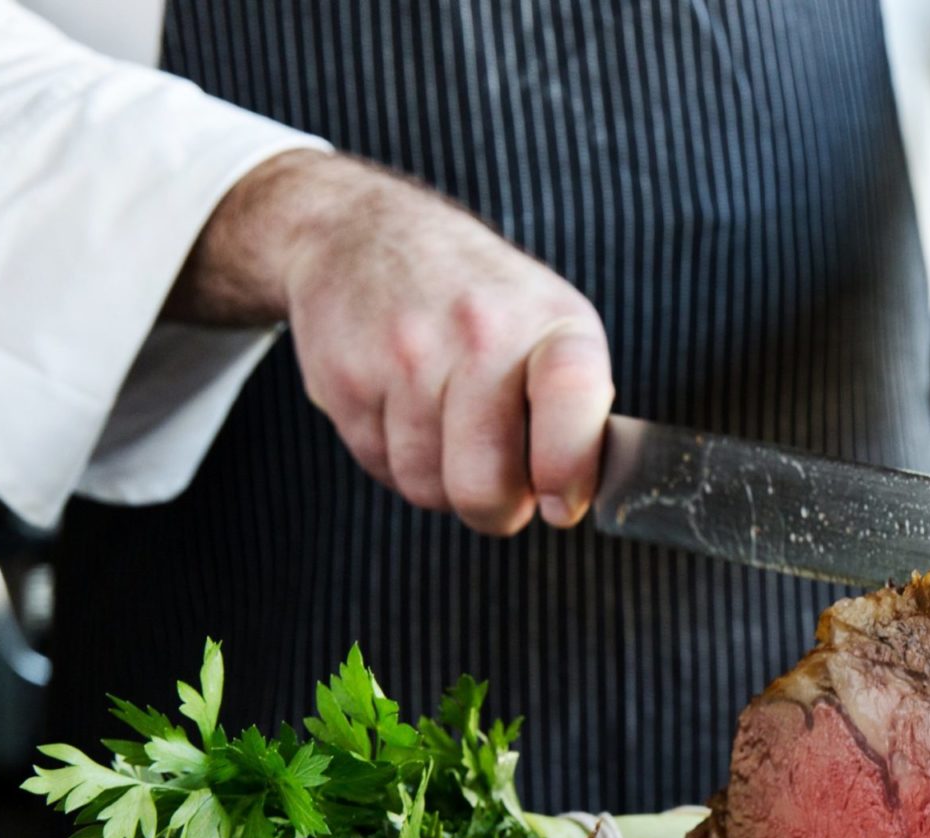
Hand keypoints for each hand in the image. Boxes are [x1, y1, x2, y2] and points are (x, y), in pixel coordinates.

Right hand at [168, 150, 612, 534]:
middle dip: (498, 511)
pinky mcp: (347, 380)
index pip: (571, 400)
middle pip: (485, 483)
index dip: (568, 469)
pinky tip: (406, 416)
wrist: (361, 234)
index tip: (562, 506)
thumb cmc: (478, 297)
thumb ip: (576, 406)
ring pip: (428, 487)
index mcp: (550, 322)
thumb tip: (582, 490)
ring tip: (451, 436)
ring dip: (442, 485)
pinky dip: (398, 463)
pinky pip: (382, 468)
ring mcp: (406, 357)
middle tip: (503, 497)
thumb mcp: (551, 320)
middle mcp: (479, 334)